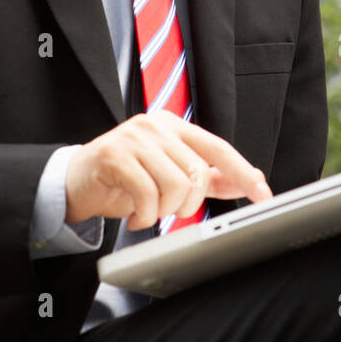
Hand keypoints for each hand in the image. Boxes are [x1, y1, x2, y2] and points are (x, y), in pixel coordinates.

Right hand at [64, 111, 272, 230]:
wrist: (77, 181)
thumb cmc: (126, 178)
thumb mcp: (171, 175)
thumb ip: (207, 177)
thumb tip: (246, 182)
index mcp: (174, 126)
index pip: (218, 148)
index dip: (242, 172)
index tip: (263, 194)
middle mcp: (156, 125)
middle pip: (196, 173)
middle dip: (186, 204)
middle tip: (165, 210)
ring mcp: (134, 138)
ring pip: (174, 185)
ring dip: (163, 211)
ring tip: (148, 211)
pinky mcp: (114, 155)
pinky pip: (147, 194)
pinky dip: (144, 216)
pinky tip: (134, 215)